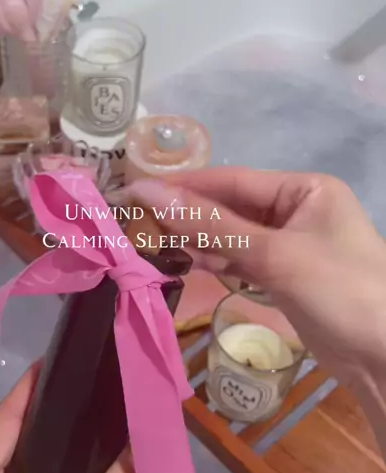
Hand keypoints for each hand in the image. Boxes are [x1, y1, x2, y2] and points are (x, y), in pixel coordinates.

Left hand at [0, 364, 136, 472]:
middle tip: (80, 379)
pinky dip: (31, 463)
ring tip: (76, 405)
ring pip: (3, 459)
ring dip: (35, 435)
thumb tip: (145, 452)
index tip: (56, 357)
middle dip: (37, 408)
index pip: (1, 427)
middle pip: (1, 438)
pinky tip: (60, 451)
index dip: (28, 390)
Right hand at [124, 170, 385, 391]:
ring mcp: (292, 246)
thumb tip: (148, 192)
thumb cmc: (338, 291)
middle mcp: (298, 210)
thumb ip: (211, 225)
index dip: (183, 187)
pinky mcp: (286, 278)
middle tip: (134, 222)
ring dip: (197, 240)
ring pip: (233, 236)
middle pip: (231, 207)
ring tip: (149, 243)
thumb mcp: (274, 254)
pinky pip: (243, 262)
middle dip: (187, 215)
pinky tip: (185, 262)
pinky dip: (217, 262)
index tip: (135, 191)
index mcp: (304, 189)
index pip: (233, 180)